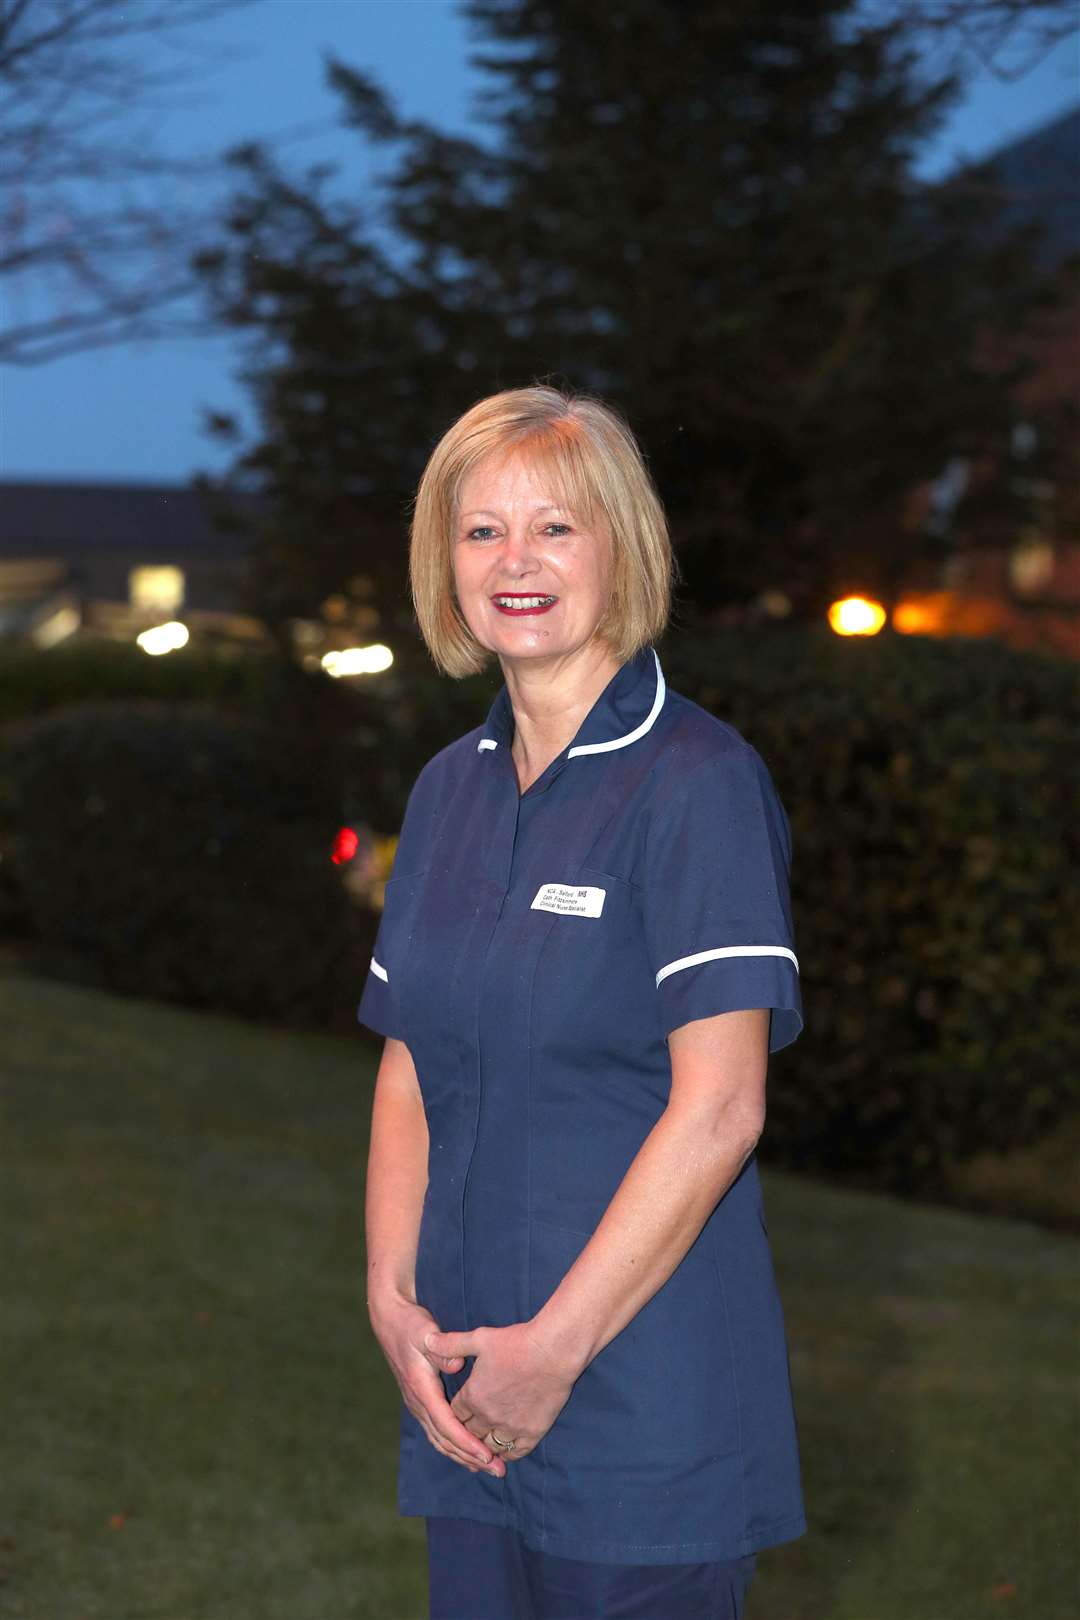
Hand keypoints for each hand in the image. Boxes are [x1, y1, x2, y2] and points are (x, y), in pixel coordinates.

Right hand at [369, 1293, 506, 1477]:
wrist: (390, 1322)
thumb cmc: (411, 1325)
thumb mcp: (425, 1332)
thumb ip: (442, 1350)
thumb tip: (455, 1366)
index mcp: (420, 1388)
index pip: (445, 1424)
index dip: (466, 1442)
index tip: (486, 1455)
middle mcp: (418, 1402)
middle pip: (444, 1440)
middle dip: (470, 1457)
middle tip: (497, 1469)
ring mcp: (418, 1405)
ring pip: (440, 1440)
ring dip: (463, 1456)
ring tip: (488, 1467)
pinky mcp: (422, 1403)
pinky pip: (438, 1432)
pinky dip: (454, 1446)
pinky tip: (470, 1453)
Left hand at [425, 1320, 576, 1461]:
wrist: (553, 1350)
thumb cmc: (516, 1342)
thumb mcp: (480, 1338)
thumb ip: (452, 1344)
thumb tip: (427, 1341)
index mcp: (472, 1396)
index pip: (454, 1415)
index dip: (454, 1414)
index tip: (458, 1412)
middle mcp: (488, 1416)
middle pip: (469, 1434)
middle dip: (467, 1433)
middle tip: (469, 1432)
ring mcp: (510, 1427)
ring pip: (489, 1447)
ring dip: (485, 1447)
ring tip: (485, 1446)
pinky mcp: (532, 1432)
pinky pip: (514, 1453)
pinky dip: (507, 1453)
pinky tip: (506, 1449)